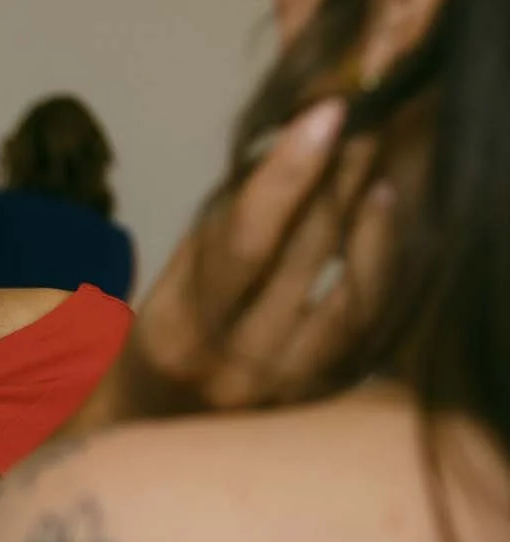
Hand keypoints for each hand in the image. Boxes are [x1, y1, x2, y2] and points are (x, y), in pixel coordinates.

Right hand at [88, 99, 395, 425]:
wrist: (157, 433)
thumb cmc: (164, 343)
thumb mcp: (172, 282)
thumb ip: (225, 223)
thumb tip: (284, 142)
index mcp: (179, 330)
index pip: (243, 244)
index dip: (287, 175)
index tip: (326, 111)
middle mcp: (235, 367)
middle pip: (302, 257)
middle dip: (336, 172)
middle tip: (365, 109)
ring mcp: (284, 390)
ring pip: (347, 290)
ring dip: (365, 210)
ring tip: (377, 149)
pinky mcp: (319, 399)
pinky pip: (365, 323)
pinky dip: (380, 261)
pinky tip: (383, 209)